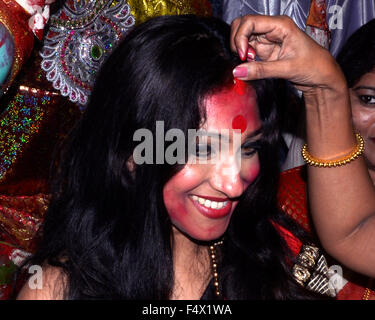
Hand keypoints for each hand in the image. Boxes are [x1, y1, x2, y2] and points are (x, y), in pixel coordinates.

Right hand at [230, 15, 344, 93]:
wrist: (321, 77)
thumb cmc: (313, 66)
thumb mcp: (287, 69)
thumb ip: (261, 70)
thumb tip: (237, 71)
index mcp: (280, 25)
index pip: (250, 22)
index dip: (241, 37)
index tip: (243, 56)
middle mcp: (272, 28)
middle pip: (242, 25)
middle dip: (238, 41)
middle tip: (244, 58)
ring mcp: (267, 39)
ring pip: (243, 37)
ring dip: (240, 50)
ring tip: (250, 62)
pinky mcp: (265, 50)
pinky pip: (247, 49)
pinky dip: (244, 57)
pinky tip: (252, 65)